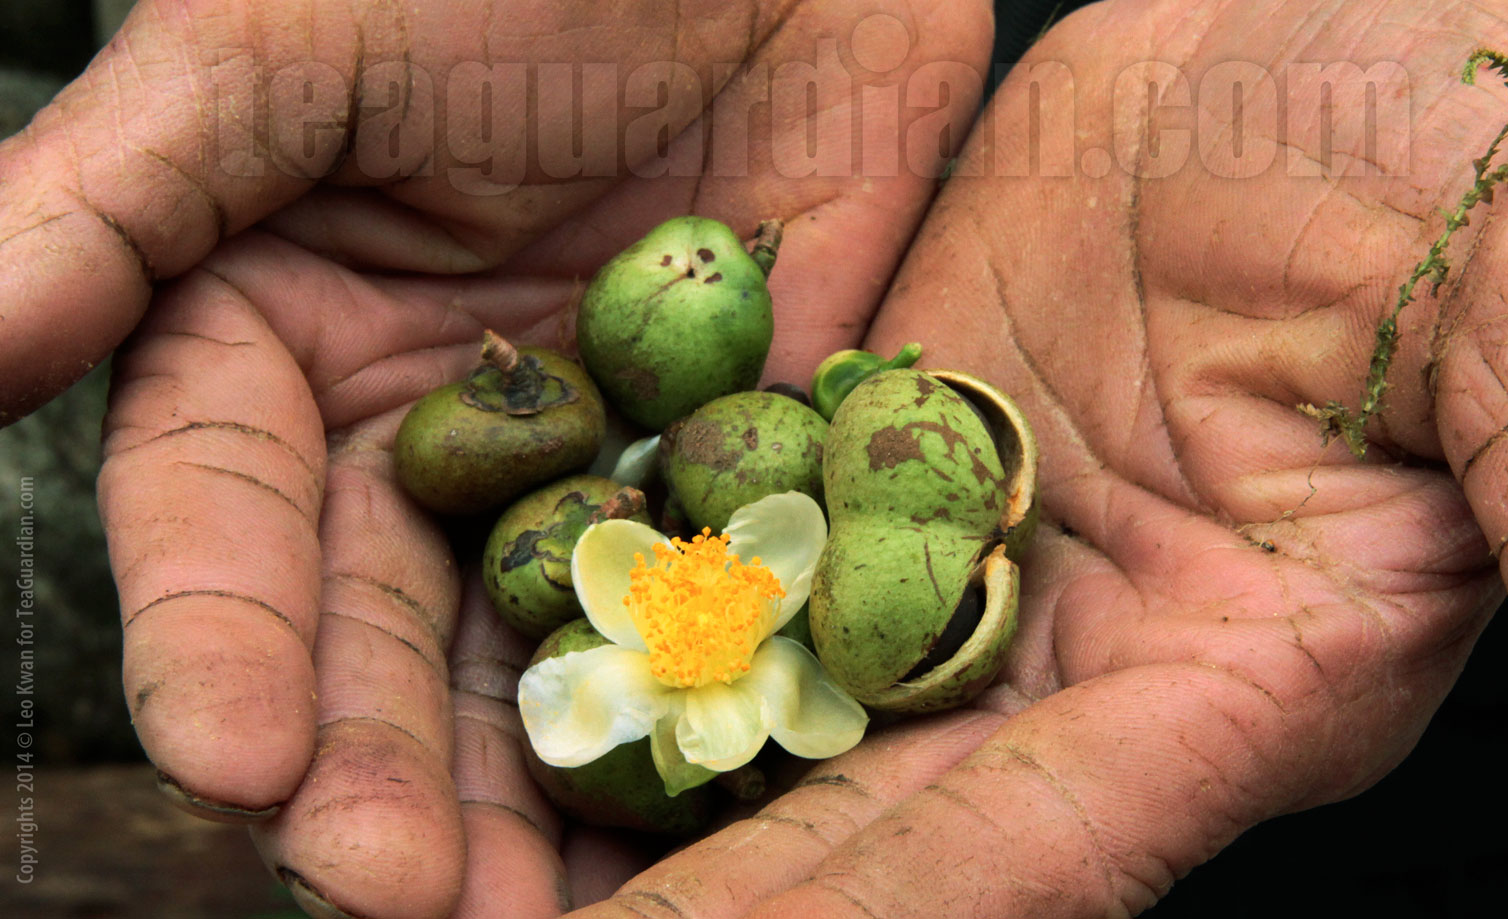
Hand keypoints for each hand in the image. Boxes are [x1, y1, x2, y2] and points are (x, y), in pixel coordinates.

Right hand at [0, 1, 991, 914]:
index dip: (220, 649)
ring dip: (542, 788)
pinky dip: (725, 692)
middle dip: (384, 773)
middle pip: (383, 636)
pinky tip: (725, 796)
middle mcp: (428, 431)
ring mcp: (592, 455)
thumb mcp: (271, 46)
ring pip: (548, 650)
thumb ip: (105, 206)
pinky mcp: (743, 451)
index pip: (225, 528)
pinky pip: (729, 589)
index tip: (236, 767)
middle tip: (410, 901)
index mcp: (281, 345)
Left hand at [568, 1, 1507, 916]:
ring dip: (633, 761)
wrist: (1329, 20)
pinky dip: (646, 594)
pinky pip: (752, 537)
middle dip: (691, 889)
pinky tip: (517, 632)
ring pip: (781, 687)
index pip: (1014, 845)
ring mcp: (976, 550)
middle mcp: (1086, 651)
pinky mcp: (896, 445)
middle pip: (863, 813)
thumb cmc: (1462, 147)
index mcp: (1236, 675)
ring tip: (442, 841)